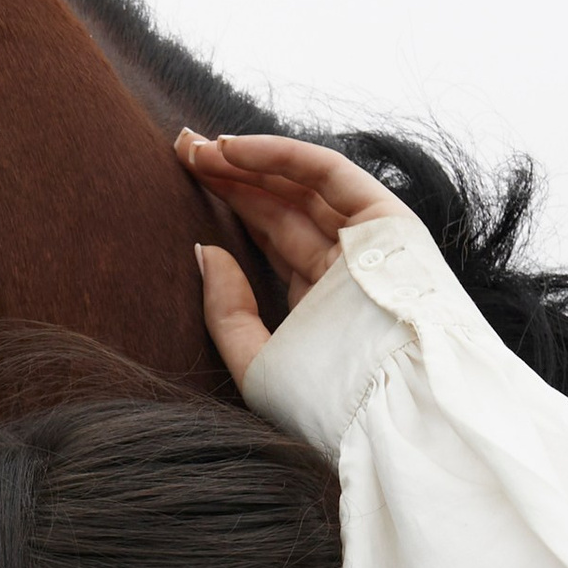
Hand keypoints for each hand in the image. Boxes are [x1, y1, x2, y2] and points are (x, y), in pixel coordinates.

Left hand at [180, 129, 405, 391]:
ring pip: (301, 187)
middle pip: (282, 209)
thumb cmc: (325, 409)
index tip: (179, 184)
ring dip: (249, 162)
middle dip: (232, 178)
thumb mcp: (257, 365)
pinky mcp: (388, 222)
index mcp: (321, 303)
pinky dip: (283, 155)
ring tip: (196, 149)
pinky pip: (329, 174)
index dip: (229, 209)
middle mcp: (346, 268)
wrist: (388, 418)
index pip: (271, 240)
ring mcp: (368, 244)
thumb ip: (227, 314)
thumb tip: (203, 250)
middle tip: (181, 152)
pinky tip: (232, 149)